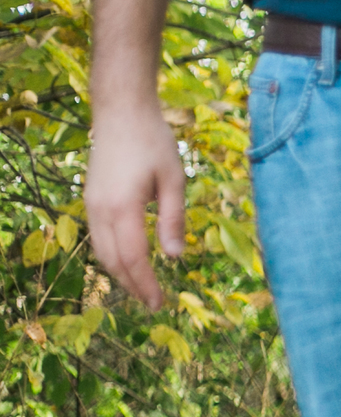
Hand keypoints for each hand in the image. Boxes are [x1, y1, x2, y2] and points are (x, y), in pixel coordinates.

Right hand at [84, 102, 187, 310]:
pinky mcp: (91, 199)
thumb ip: (173, 219)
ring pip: (101, 251)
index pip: (133, 257)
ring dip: (120, 273)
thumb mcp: (174, 180)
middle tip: (154, 303)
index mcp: (123, 207)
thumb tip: (175, 256)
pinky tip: (129, 262)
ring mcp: (91, 204)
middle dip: (132, 285)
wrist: (121, 112)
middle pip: (113, 260)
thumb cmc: (153, 142)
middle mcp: (100, 209)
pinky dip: (112, 256)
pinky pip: (98, 237)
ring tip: (143, 288)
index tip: (159, 303)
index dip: (145, 284)